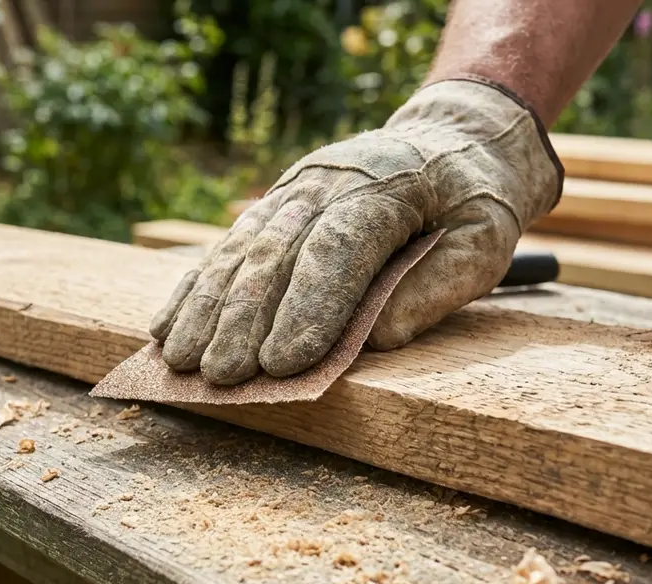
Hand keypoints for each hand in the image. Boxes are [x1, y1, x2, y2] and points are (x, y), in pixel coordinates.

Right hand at [149, 77, 563, 384]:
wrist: (453, 138)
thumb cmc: (474, 199)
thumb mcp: (485, 240)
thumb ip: (437, 287)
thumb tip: (375, 340)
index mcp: (388, 183)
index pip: (338, 246)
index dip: (307, 306)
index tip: (282, 365)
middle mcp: (329, 180)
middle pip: (276, 250)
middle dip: (244, 320)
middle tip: (223, 377)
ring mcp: (294, 188)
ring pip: (241, 249)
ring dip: (207, 308)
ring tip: (182, 361)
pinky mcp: (274, 204)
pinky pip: (228, 246)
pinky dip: (195, 288)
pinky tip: (166, 325)